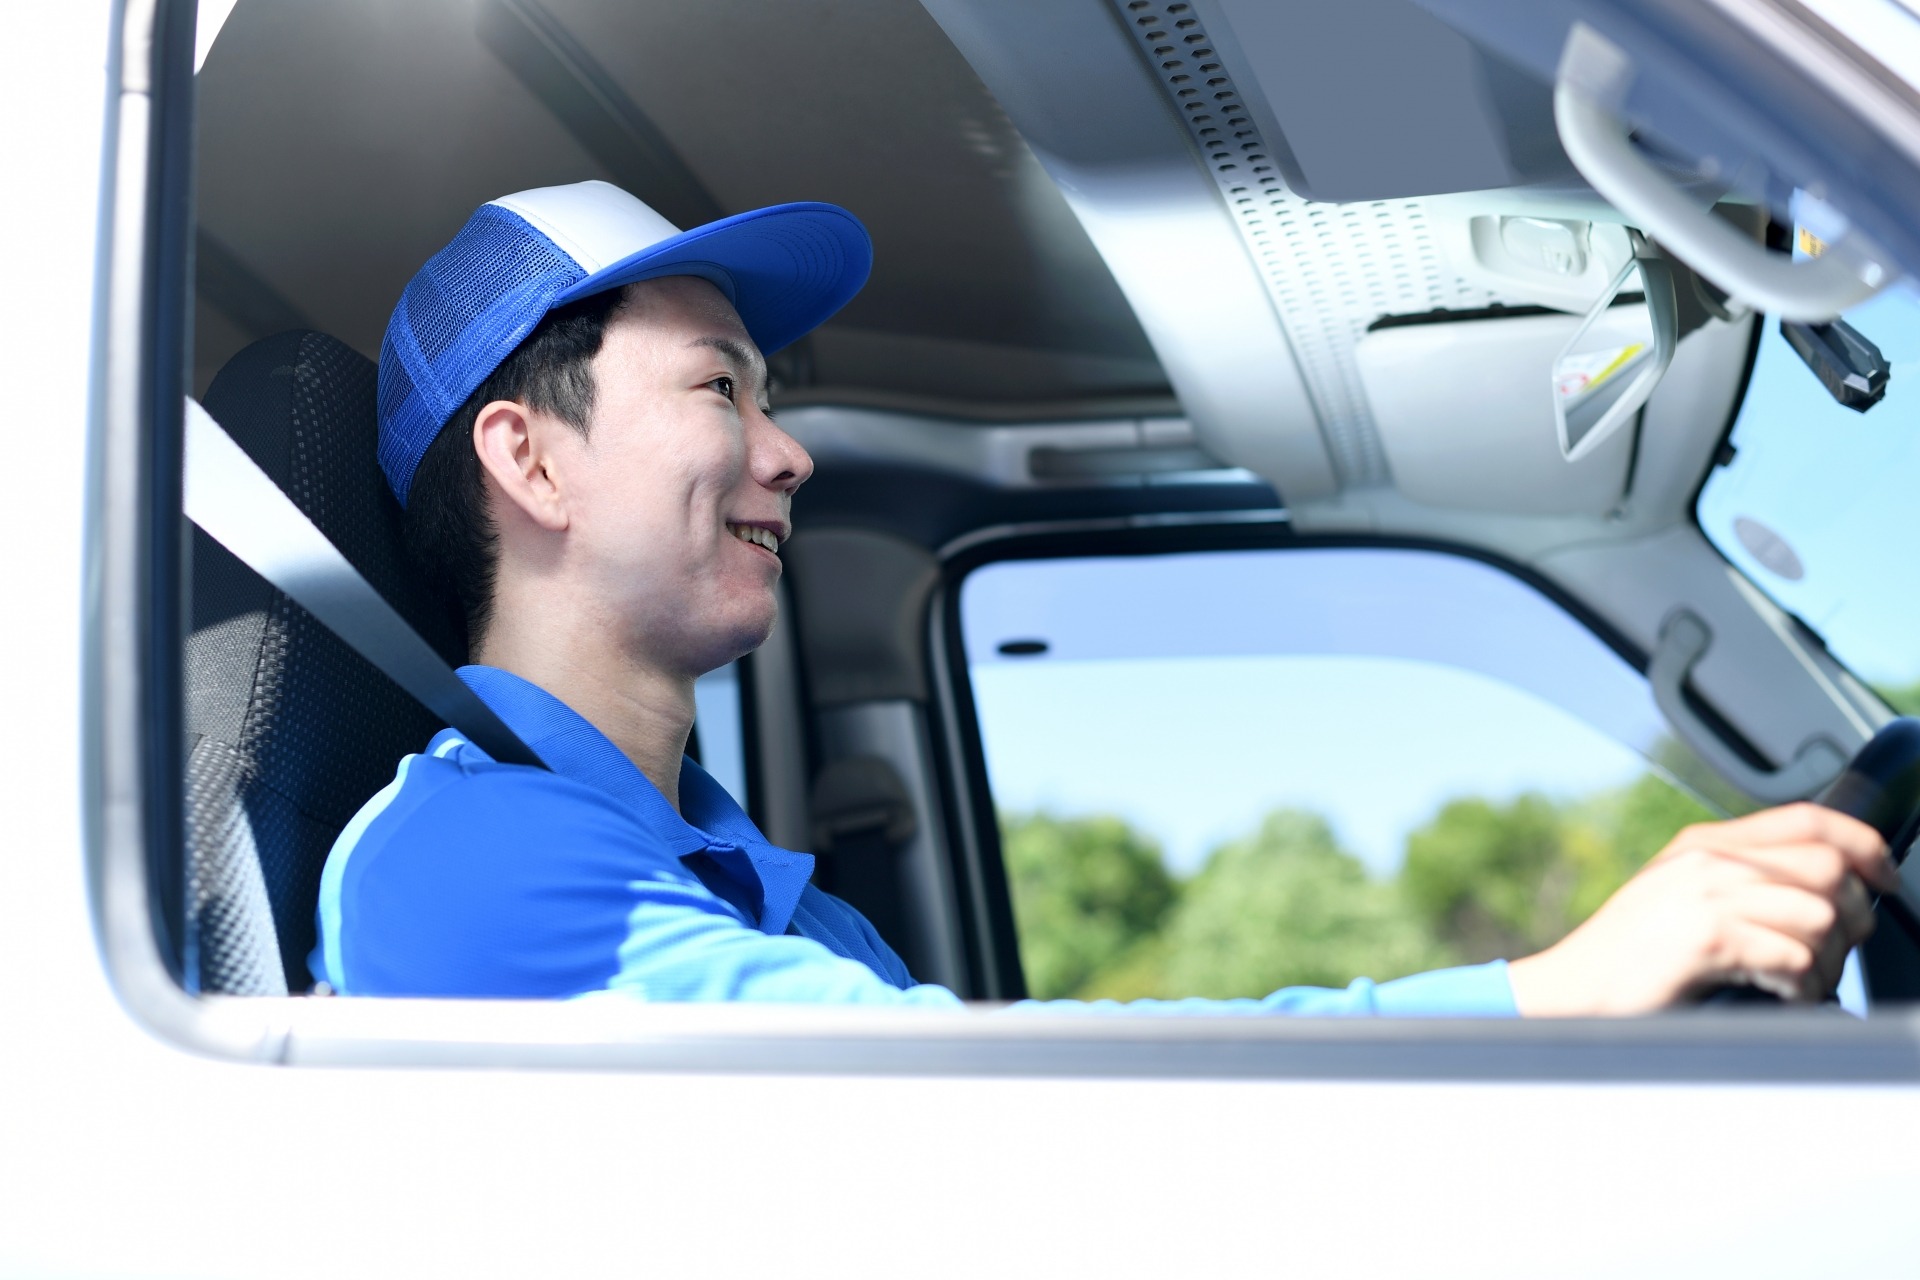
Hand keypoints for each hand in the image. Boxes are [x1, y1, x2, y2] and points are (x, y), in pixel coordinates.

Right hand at [1506, 803, 1897, 1014]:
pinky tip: (1778, 994)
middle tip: (1836, 951)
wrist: (1570, 993)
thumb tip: (1823, 892)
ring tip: (1803, 983)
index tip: (1883, 878)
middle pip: (1827, 866)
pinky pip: (1793, 957)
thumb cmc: (1628, 960)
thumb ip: (1737, 881)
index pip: (1809, 817)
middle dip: (1854, 915)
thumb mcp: (1679, 899)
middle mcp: (1708, 860)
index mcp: (1704, 843)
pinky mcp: (1705, 937)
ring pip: (1819, 914)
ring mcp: (1704, 895)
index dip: (1864, 844)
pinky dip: (1801, 986)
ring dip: (1827, 961)